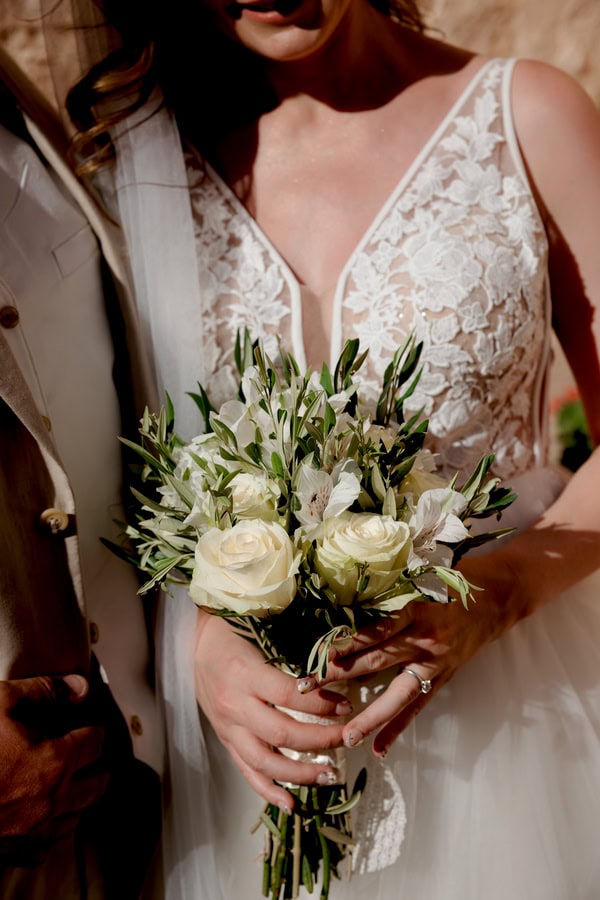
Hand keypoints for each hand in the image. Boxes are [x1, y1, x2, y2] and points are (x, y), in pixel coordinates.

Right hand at [0, 674, 107, 864]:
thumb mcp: (2, 701)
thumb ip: (45, 690)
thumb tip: (80, 686)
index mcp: (56, 761)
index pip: (95, 742)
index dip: (93, 730)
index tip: (89, 726)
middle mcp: (52, 799)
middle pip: (97, 785)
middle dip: (98, 768)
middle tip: (93, 759)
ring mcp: (33, 830)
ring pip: (76, 817)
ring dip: (80, 799)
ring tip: (75, 785)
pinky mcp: (14, 852)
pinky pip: (48, 844)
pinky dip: (53, 828)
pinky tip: (44, 816)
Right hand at [194, 612, 350, 810]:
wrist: (194, 643)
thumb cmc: (232, 632)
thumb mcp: (259, 633)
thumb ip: (290, 653)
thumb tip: (333, 667)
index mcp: (244, 674)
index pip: (288, 696)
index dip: (320, 704)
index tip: (345, 706)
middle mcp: (234, 705)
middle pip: (281, 734)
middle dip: (320, 741)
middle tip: (348, 739)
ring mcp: (228, 727)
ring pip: (264, 762)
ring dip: (300, 774)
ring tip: (330, 776)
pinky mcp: (225, 739)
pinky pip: (246, 771)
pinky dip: (268, 790)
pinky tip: (291, 804)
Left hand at [309, 554, 519, 756]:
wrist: (497, 598)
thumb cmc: (453, 583)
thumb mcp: (420, 581)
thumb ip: (389, 597)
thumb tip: (347, 607)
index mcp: (416, 611)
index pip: (374, 632)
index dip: (345, 643)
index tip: (318, 655)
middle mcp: (424, 639)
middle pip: (377, 661)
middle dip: (340, 674)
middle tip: (309, 687)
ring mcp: (435, 663)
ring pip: (396, 693)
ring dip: (369, 715)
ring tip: (346, 736)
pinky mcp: (443, 678)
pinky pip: (417, 707)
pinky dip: (398, 727)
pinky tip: (379, 749)